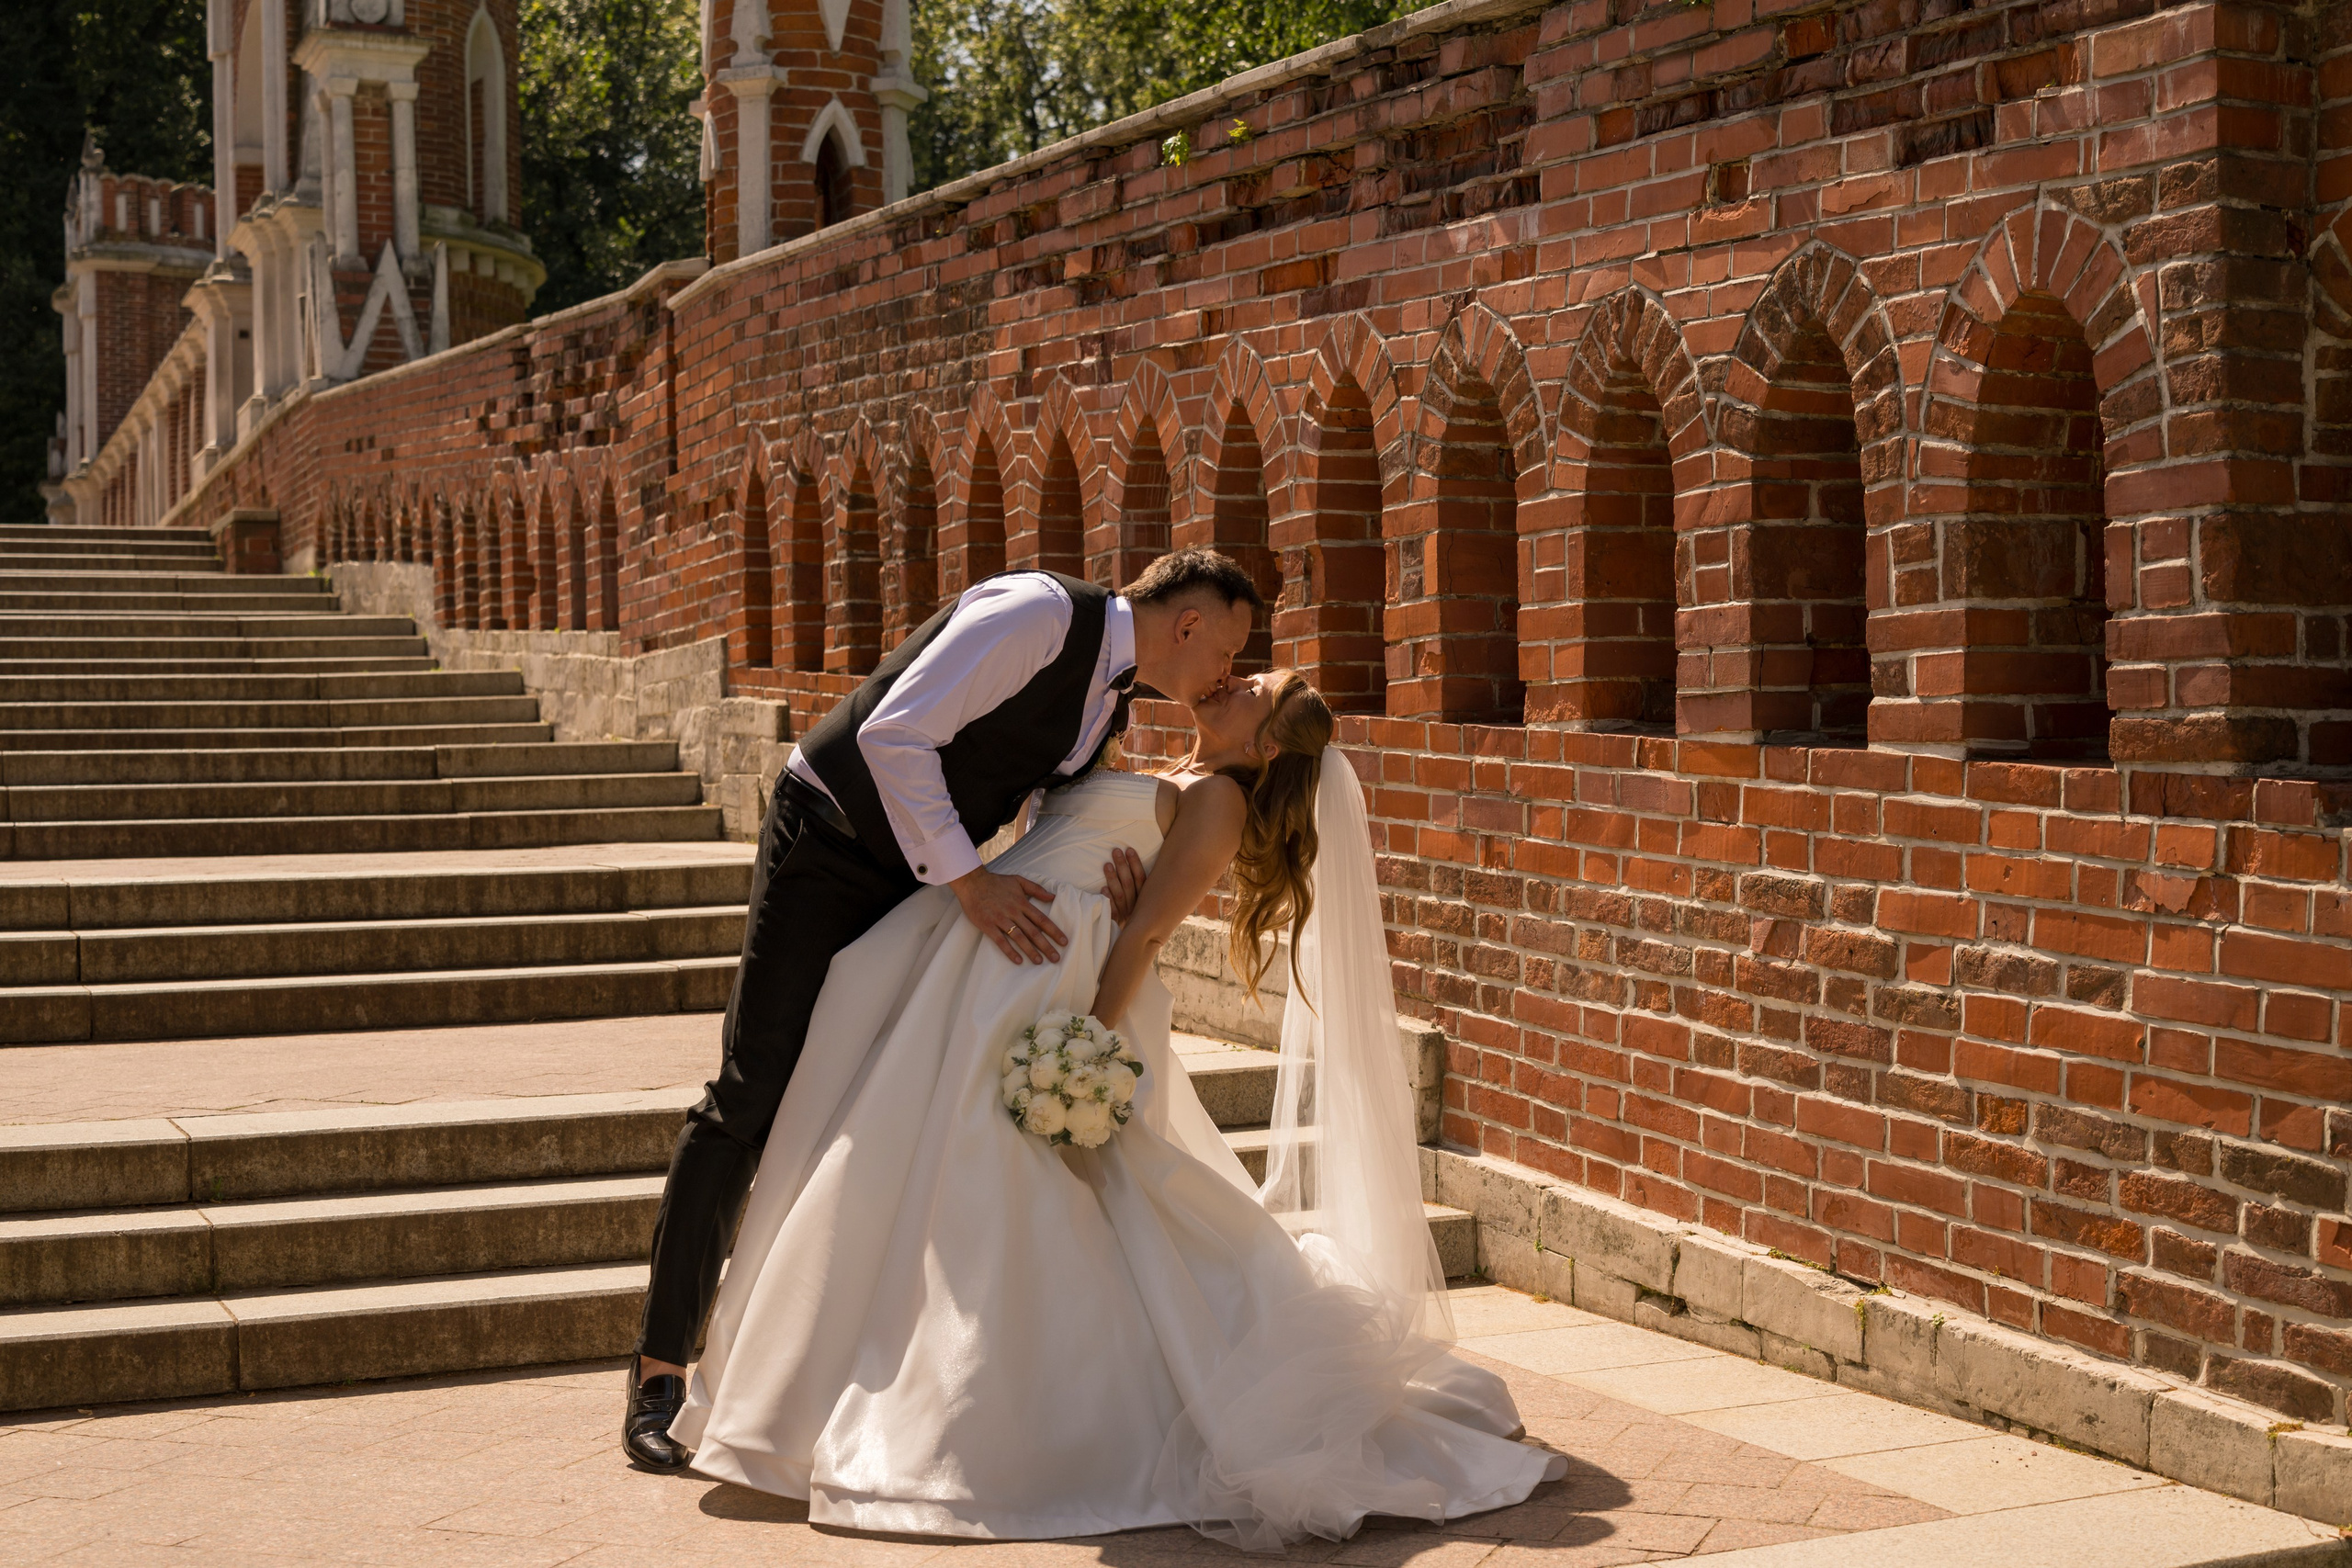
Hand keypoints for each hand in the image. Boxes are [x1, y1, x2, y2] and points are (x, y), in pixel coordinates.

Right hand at [951, 866, 1067, 964]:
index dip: (1054, 931)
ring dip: (1030, 951)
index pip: (1042, 919)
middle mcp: (1014, 912)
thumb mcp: (1018, 880)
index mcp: (1022, 902)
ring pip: (1019, 937)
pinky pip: (1001, 941)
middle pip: (1033, 932)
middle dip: (1046, 946)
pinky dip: (1010, 951)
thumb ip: (1036, 888)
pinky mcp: (988, 925)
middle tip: (1056, 958)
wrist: (972, 882)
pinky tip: (1018, 961)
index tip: (1064, 942)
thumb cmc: (996, 882)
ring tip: (1040, 962)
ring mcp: (1000, 919)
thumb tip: (1052, 897)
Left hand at [1101, 846, 1144, 924]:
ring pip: (1120, 895)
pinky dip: (1108, 899)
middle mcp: (1136, 905)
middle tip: (1116, 851)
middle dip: (1122, 866)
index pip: (1141, 879)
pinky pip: (1112, 910)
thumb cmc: (1134, 914)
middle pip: (1129, 884)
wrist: (1132, 940)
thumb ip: (1137, 884)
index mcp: (1144, 899)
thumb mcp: (1139, 901)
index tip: (1129, 850)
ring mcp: (1126, 914)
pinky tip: (1103, 889)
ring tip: (1107, 865)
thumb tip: (1132, 858)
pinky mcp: (1115, 922)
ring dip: (1113, 879)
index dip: (1135, 864)